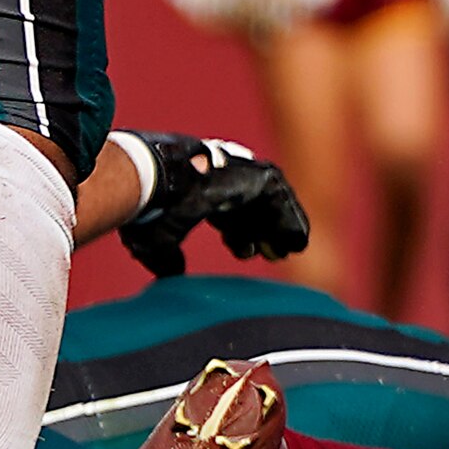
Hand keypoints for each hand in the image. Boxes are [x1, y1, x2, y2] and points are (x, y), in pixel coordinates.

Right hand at [113, 129, 308, 276]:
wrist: (157, 182)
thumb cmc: (150, 210)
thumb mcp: (157, 241)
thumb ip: (168, 258)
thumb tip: (172, 273)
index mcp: (196, 191)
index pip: (224, 213)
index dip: (237, 235)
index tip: (245, 253)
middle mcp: (220, 179)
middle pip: (250, 207)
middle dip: (262, 230)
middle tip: (275, 255)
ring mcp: (239, 174)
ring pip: (269, 202)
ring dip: (280, 226)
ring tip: (293, 249)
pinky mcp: (257, 177)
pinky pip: (282, 199)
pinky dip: (291, 220)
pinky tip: (298, 242)